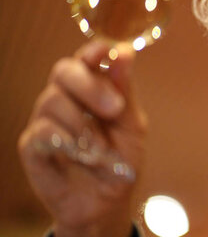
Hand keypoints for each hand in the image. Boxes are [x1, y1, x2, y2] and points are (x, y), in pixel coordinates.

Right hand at [18, 41, 147, 236]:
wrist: (108, 200)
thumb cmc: (121, 157)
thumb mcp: (132, 125)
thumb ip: (125, 90)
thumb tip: (124, 52)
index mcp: (93, 86)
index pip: (86, 57)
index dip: (94, 49)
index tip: (108, 49)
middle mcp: (67, 97)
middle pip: (63, 70)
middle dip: (90, 85)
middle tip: (115, 108)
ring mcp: (47, 119)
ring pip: (53, 100)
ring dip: (84, 125)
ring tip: (102, 149)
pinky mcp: (33, 145)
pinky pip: (42, 131)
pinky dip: (67, 142)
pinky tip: (82, 155)